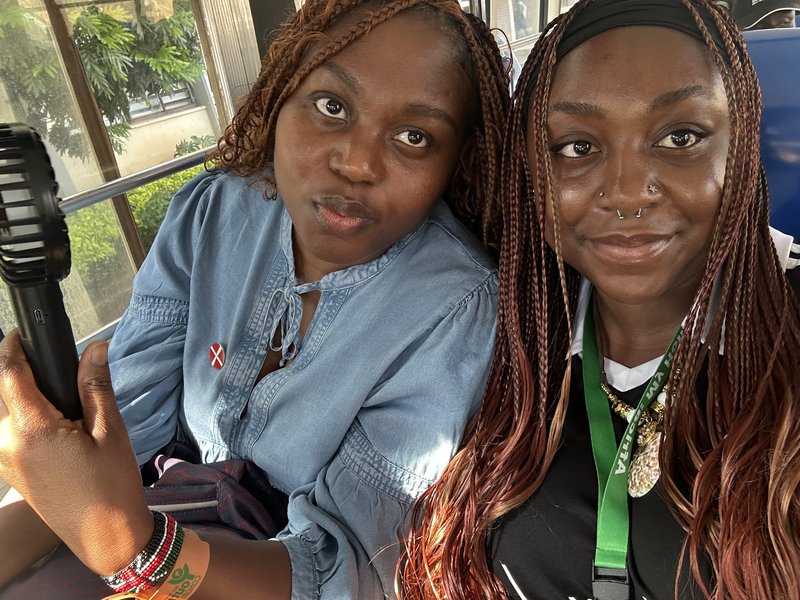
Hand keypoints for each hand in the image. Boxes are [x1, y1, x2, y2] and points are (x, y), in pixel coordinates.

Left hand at [0, 330, 152, 575]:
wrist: (104, 535)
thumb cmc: (112, 482)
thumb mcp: (111, 430)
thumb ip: (95, 386)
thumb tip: (95, 347)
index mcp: (33, 430)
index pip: (8, 376)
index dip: (11, 349)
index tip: (20, 333)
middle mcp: (8, 444)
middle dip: (9, 371)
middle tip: (36, 358)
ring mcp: (4, 462)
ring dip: (9, 396)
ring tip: (40, 388)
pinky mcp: (8, 473)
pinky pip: (1, 435)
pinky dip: (12, 418)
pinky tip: (38, 417)